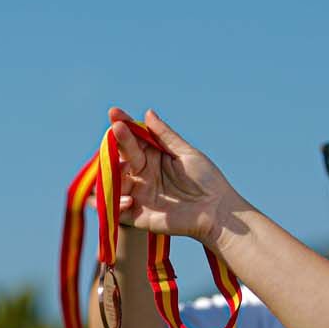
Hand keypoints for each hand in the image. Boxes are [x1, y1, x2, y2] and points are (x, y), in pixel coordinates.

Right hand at [109, 107, 241, 244]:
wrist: (216, 212)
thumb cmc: (206, 180)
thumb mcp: (186, 153)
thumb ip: (165, 135)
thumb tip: (148, 113)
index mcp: (152, 157)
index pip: (132, 139)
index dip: (122, 125)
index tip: (114, 112)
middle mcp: (141, 174)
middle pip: (120, 156)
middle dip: (116, 143)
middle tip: (117, 130)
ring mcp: (137, 194)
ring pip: (112, 181)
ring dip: (113, 174)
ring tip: (123, 168)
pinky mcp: (136, 215)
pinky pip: (116, 209)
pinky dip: (116, 203)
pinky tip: (129, 200)